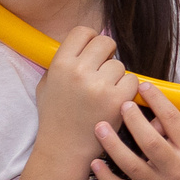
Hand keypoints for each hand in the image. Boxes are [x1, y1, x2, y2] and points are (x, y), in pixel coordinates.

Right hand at [37, 26, 137, 159]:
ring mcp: (99, 85)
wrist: (65, 148)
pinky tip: (114, 101)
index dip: (90, 40)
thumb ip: (62, 61)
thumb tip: (81, 42)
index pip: (83, 31)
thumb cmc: (56, 115)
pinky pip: (132, 81)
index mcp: (60, 64)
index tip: (92, 52)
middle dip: (107, 54)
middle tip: (102, 70)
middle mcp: (79, 71)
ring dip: (116, 76)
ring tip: (104, 92)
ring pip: (120, 64)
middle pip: (106, 42)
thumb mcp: (47, 84)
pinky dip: (127, 90)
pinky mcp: (117, 99)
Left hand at [89, 85, 179, 179]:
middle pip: (150, 142)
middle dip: (133, 120)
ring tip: (99, 126)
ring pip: (131, 165)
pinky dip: (105, 176)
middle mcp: (175, 169)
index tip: (144, 86)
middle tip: (121, 104)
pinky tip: (95, 161)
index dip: (157, 100)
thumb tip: (149, 116)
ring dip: (112, 145)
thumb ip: (176, 129)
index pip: (173, 120)